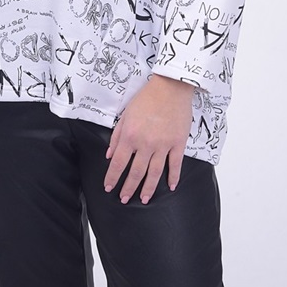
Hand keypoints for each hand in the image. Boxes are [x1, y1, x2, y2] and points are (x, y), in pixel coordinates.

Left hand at [104, 74, 194, 204]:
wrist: (170, 87)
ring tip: (144, 199)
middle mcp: (146, 144)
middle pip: (135, 172)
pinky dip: (173, 177)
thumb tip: (109, 155)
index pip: (118, 163)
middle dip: (128, 188)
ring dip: (148, 188)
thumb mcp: (125, 114)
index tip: (108, 187)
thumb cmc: (147, 98)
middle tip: (124, 199)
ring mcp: (163, 145)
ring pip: (154, 173)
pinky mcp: (178, 143)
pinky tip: (170, 187)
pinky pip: (175, 165)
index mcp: (130, 136)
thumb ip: (117, 136)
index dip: (112, 178)